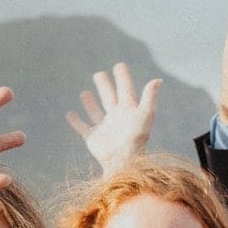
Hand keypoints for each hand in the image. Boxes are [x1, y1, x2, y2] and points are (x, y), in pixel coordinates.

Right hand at [67, 61, 161, 176]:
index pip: (125, 89)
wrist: (122, 161)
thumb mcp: (144, 115)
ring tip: (85, 92)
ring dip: (90, 102)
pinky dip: (75, 121)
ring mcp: (104, 128)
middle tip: (99, 74)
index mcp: (128, 110)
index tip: (118, 65)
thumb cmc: (136, 139)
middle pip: (110, 97)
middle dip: (105, 86)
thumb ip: (150, 97)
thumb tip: (157, 80)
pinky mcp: (92, 138)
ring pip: (96, 111)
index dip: (122, 77)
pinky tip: (69, 113)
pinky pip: (82, 127)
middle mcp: (116, 117)